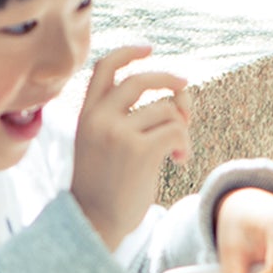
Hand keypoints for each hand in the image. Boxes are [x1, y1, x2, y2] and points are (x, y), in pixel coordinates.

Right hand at [70, 41, 192, 248]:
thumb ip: (127, 119)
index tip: (149, 49)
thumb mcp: (103, 145)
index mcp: (87, 114)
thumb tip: (178, 98)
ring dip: (180, 129)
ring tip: (176, 151)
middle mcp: (99, 119)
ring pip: (166, 109)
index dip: (129, 52)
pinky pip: (176, 130)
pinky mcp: (140, 152)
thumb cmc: (104, 187)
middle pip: (141, 80)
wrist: (95, 223)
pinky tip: (178, 159)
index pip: (104, 67)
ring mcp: (118, 134)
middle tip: (185, 88)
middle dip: (170, 80)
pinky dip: (184, 144)